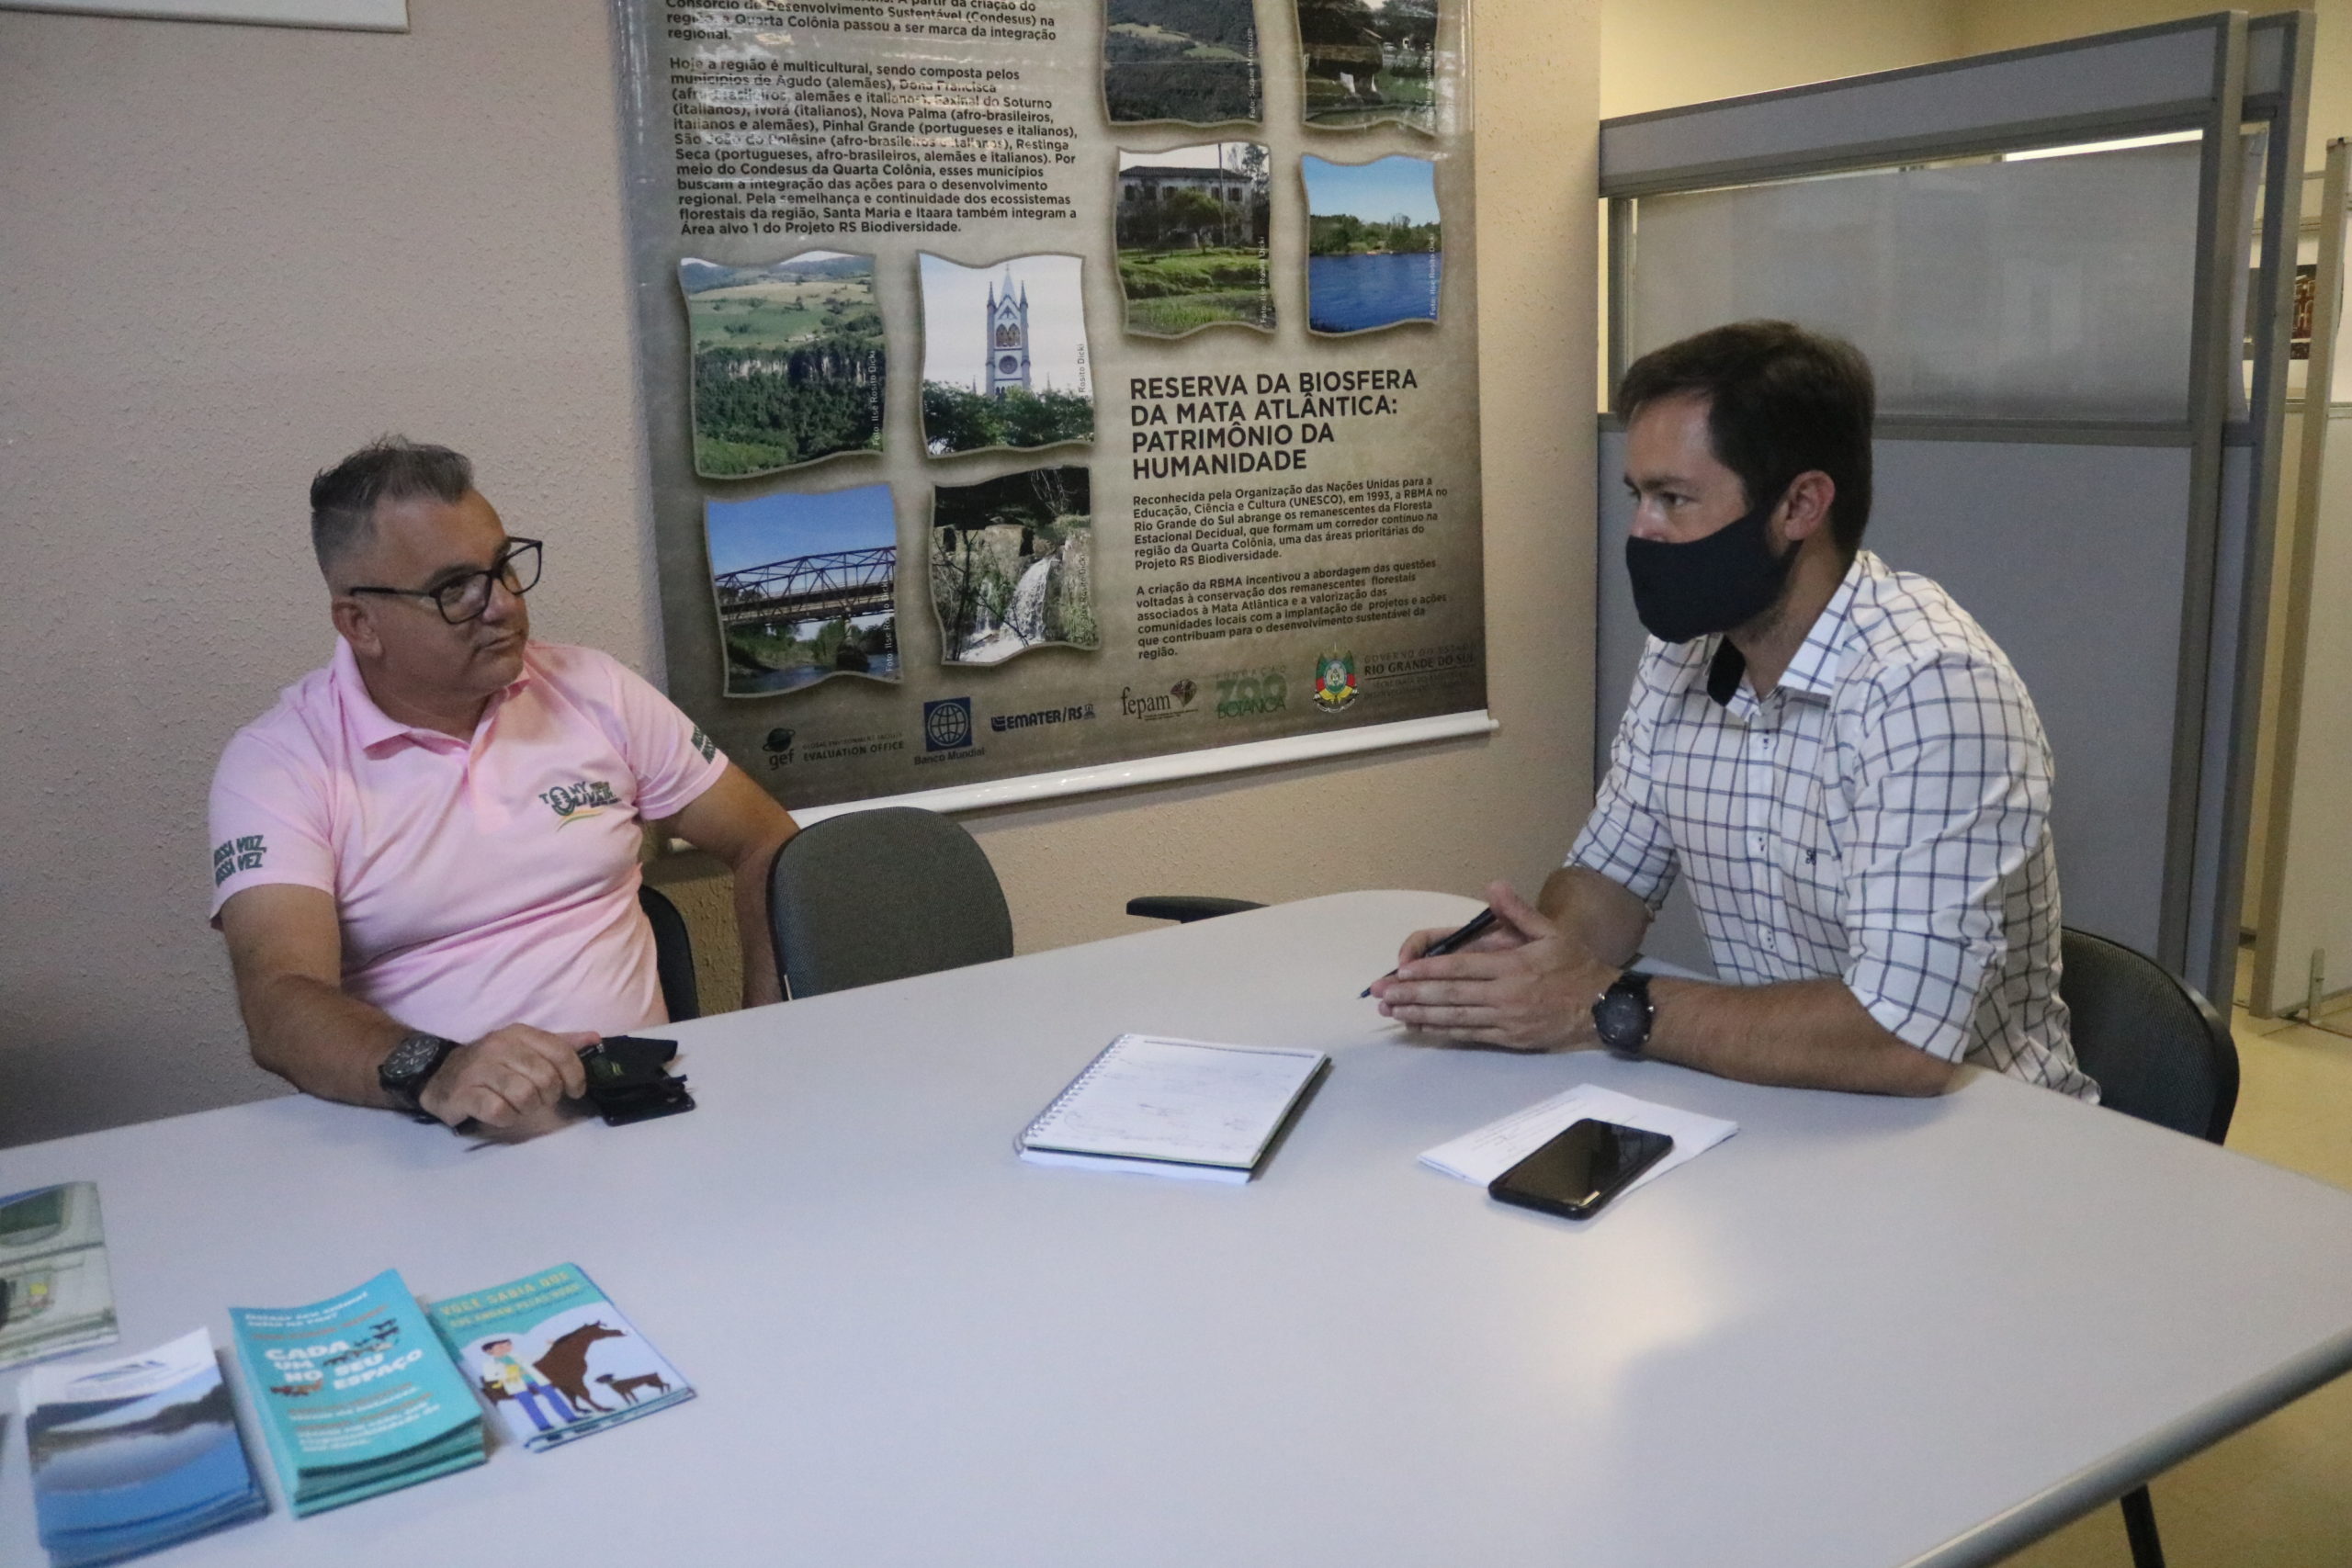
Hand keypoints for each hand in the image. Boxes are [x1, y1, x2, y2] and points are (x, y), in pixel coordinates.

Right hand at [417, 1025, 597, 1129]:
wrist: (438, 1074)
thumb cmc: (491, 1064)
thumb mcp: (525, 1048)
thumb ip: (560, 1044)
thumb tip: (595, 1039)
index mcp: (519, 1034)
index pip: (560, 1052)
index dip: (575, 1075)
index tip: (575, 1091)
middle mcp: (499, 1047)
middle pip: (545, 1077)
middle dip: (549, 1096)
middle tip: (540, 1100)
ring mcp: (479, 1070)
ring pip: (524, 1095)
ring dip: (527, 1108)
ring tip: (519, 1106)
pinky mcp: (464, 1094)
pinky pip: (499, 1111)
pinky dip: (506, 1118)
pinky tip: (501, 1114)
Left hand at [1371, 882, 1617, 1050]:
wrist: (1604, 1008)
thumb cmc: (1576, 966)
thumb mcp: (1553, 933)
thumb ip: (1519, 911)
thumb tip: (1494, 886)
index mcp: (1512, 966)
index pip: (1460, 968)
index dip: (1428, 970)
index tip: (1400, 971)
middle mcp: (1504, 995)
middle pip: (1449, 996)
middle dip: (1411, 995)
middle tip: (1381, 995)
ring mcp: (1505, 1020)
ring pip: (1454, 1018)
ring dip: (1419, 1015)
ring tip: (1392, 1012)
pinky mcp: (1508, 1038)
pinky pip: (1468, 1035)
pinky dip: (1441, 1031)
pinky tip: (1421, 1027)